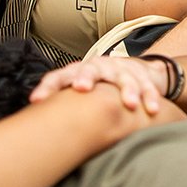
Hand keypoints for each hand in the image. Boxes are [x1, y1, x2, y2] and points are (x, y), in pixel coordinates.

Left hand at [30, 56, 166, 113]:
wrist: (136, 70)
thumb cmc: (98, 84)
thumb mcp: (78, 89)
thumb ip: (62, 101)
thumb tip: (33, 119)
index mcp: (78, 71)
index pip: (59, 76)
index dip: (48, 87)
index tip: (37, 100)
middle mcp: (99, 67)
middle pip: (91, 69)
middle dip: (86, 77)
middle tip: (82, 88)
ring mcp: (122, 69)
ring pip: (124, 77)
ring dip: (127, 90)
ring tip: (129, 104)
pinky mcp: (143, 75)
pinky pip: (148, 86)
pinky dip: (151, 96)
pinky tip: (152, 109)